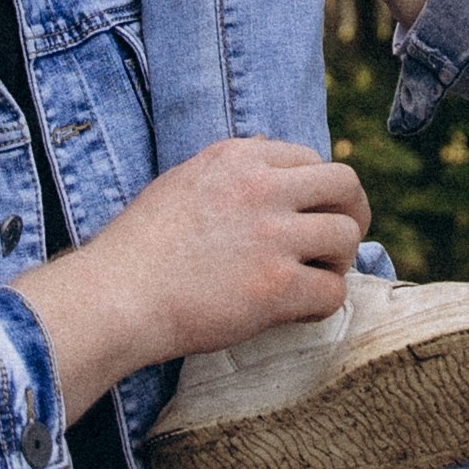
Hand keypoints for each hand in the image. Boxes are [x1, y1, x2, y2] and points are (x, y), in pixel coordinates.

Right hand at [14, 136, 369, 417]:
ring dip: (338, 261)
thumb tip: (273, 165)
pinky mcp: (277, 285)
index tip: (308, 215)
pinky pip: (333, 291)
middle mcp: (261, 187)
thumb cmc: (139, 250)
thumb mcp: (184, 183)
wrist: (116, 297)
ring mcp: (272, 235)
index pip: (309, 157)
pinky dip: (322, 304)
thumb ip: (232, 175)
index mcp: (238, 158)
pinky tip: (297, 311)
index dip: (316, 190)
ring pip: (346, 236)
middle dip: (352, 213)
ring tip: (313, 279)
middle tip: (338, 242)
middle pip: (345, 185)